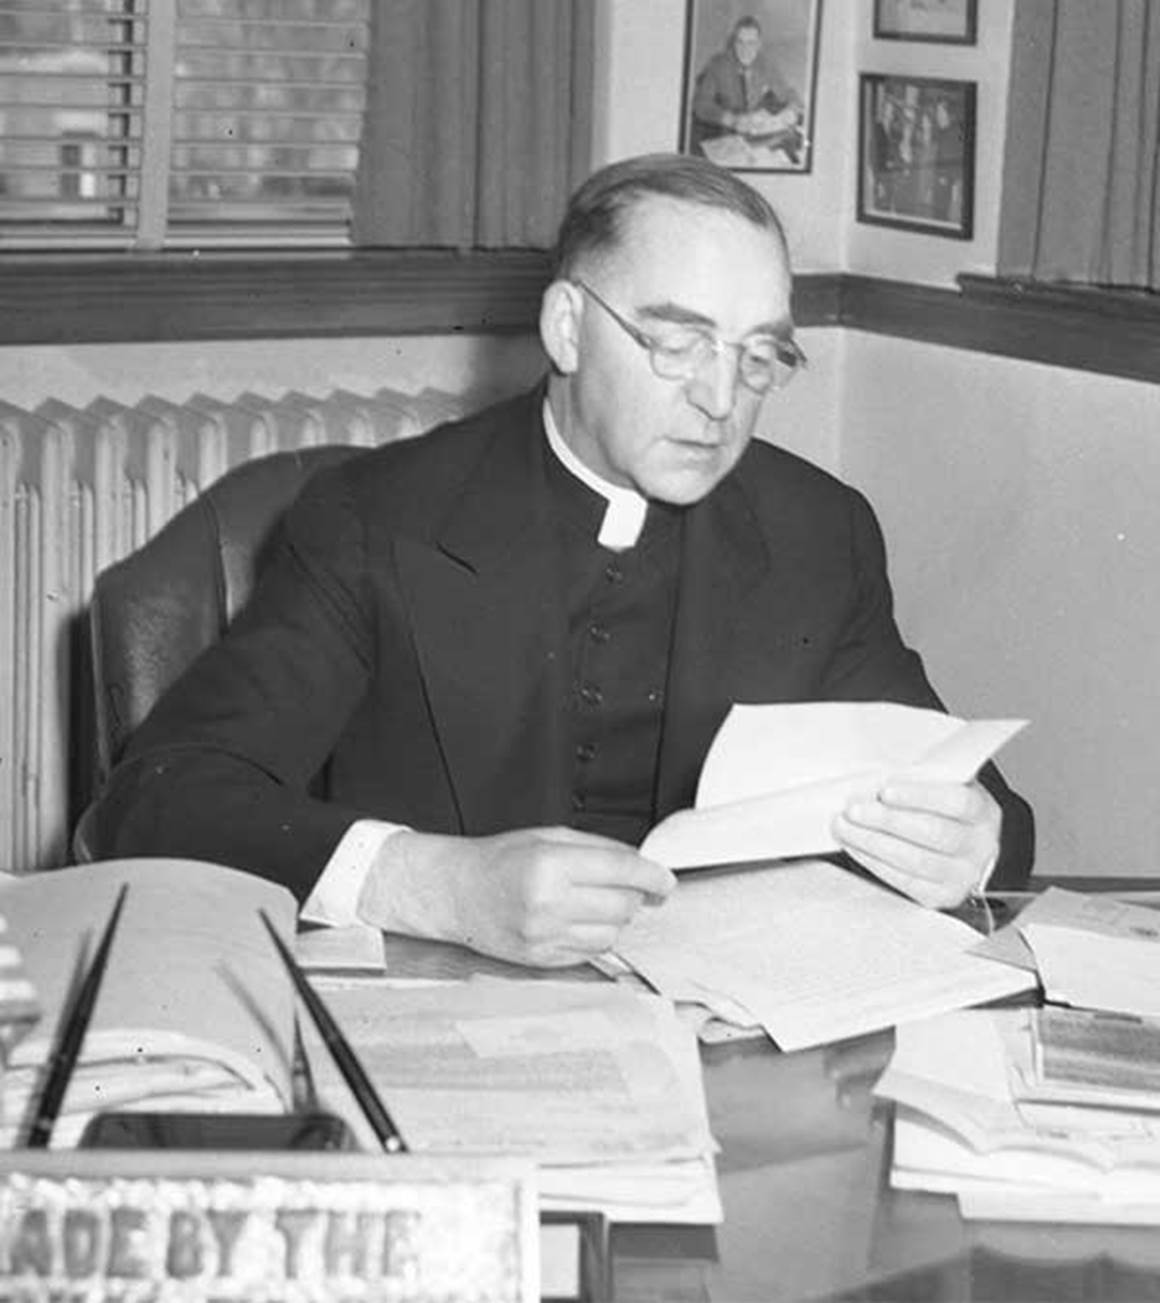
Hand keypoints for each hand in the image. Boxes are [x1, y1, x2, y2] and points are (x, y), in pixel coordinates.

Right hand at [359, 826, 674, 967]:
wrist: (454, 892)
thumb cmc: (499, 860)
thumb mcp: (548, 837)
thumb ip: (598, 849)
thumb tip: (642, 864)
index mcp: (550, 865)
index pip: (622, 871)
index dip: (653, 876)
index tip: (666, 880)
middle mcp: (547, 904)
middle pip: (623, 906)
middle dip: (633, 895)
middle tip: (622, 885)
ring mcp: (544, 936)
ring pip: (612, 934)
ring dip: (615, 918)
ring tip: (591, 902)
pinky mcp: (541, 960)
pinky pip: (591, 953)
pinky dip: (594, 936)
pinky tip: (575, 920)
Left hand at [832, 779, 999, 909]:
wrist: (959, 851)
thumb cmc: (942, 812)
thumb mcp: (941, 789)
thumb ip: (919, 782)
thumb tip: (873, 781)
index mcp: (983, 812)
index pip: (956, 802)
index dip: (920, 796)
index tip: (885, 791)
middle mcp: (980, 847)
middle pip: (933, 833)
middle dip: (887, 821)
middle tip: (853, 810)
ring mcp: (963, 876)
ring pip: (916, 861)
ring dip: (873, 843)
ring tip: (844, 828)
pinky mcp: (942, 897)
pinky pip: (905, 882)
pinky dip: (874, 863)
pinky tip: (855, 848)